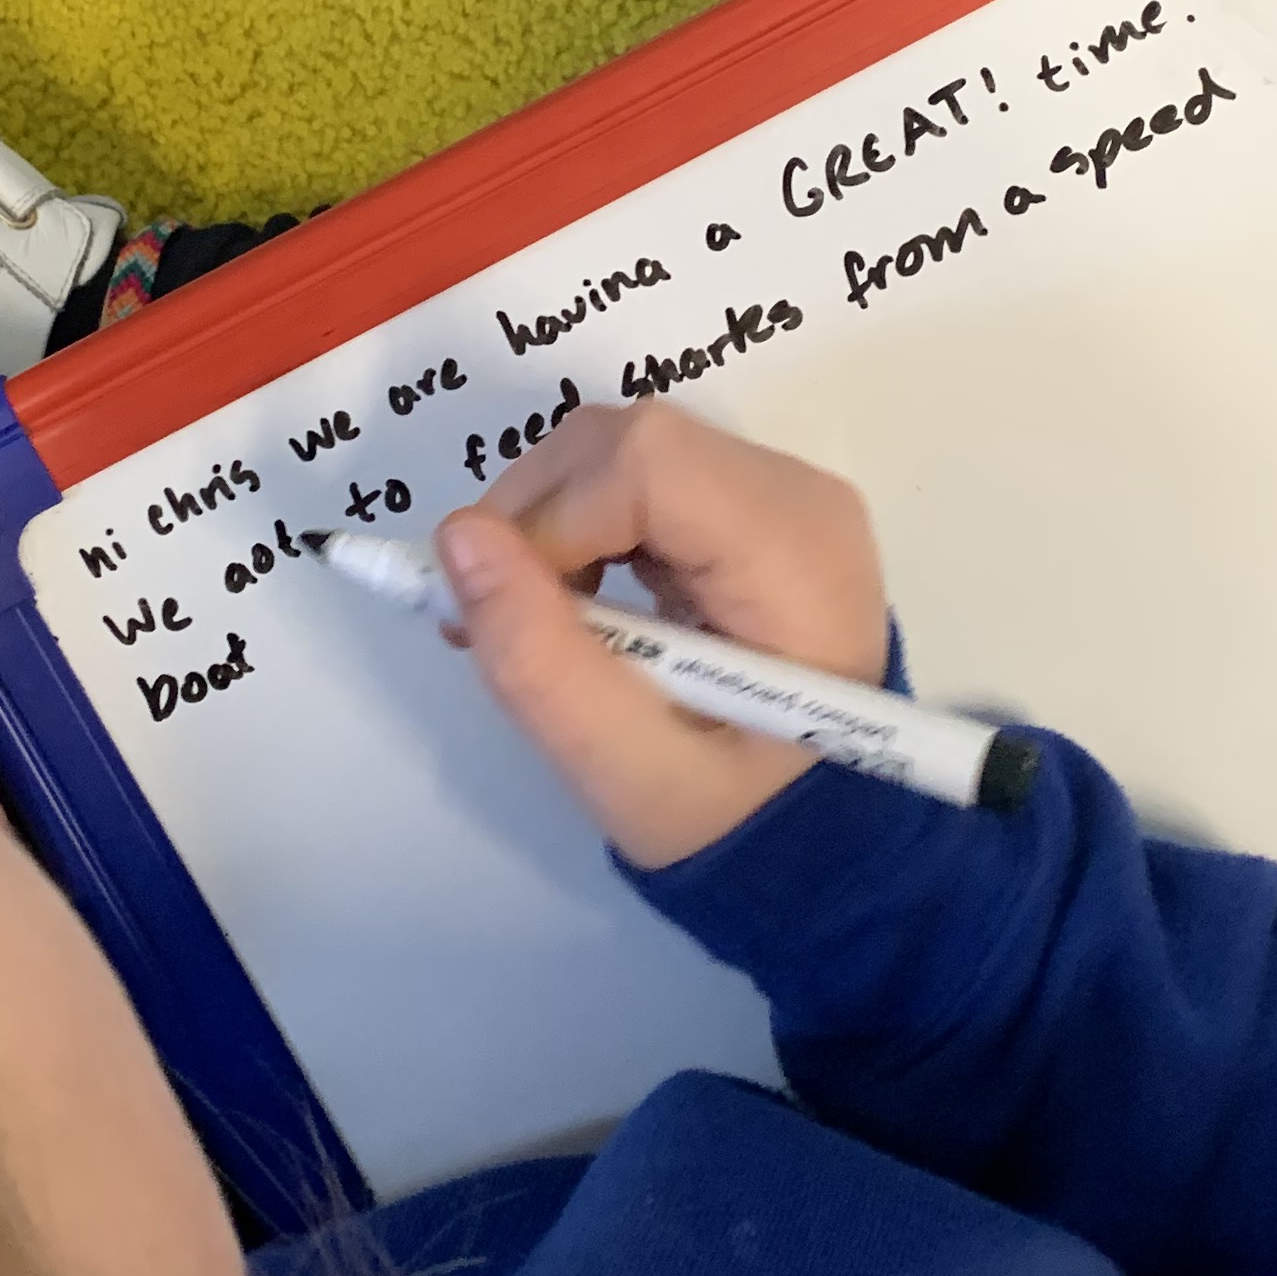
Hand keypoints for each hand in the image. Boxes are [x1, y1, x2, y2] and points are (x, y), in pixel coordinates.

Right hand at [438, 401, 890, 868]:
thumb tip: (458, 535)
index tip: (502, 611)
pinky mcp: (746, 507)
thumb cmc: (733, 817)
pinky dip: (583, 526)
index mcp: (794, 553)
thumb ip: (540, 661)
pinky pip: (639, 478)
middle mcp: (797, 497)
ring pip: (623, 450)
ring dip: (553, 521)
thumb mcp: (627, 774)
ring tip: (540, 622)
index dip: (550, 521)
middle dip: (538, 516)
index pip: (647, 464)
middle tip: (498, 620)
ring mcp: (777, 494)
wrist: (817, 833)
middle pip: (631, 442)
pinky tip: (581, 603)